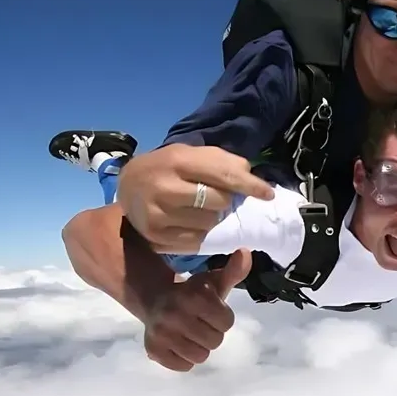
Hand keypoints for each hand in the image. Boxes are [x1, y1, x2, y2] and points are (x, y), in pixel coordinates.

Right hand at [117, 144, 273, 252]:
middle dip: (225, 200)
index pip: (223, 174)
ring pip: (210, 223)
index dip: (250, 185)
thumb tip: (251, 179)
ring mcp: (157, 214)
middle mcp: (165, 187)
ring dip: (213, 218)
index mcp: (178, 160)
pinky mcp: (155, 236)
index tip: (268, 194)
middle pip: (220, 201)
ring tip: (198, 208)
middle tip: (214, 196)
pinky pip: (196, 241)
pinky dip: (200, 232)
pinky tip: (189, 221)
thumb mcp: (192, 154)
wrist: (127, 184)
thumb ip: (222, 162)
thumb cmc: (169, 167)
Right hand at [143, 248, 252, 371]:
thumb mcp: (214, 281)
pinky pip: (183, 366)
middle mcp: (176, 314)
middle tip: (201, 324)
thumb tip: (245, 253)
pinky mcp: (153, 350)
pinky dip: (185, 359)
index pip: (227, 323)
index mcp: (194, 296)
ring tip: (192, 334)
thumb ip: (234, 271)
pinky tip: (180, 343)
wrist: (155, 299)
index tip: (213, 312)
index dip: (223, 318)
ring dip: (200, 348)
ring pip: (200, 356)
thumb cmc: (193, 292)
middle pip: (215, 341)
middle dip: (212, 333)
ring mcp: (162, 334)